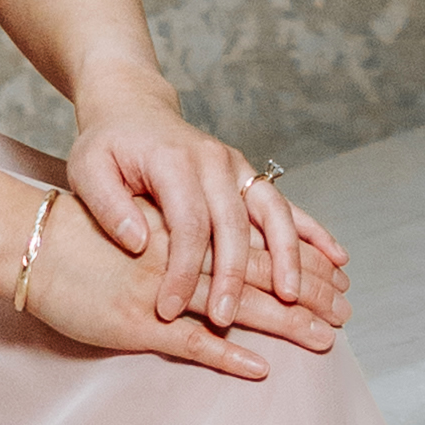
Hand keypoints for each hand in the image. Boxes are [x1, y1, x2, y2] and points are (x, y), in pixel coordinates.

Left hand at [61, 77, 348, 348]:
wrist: (133, 106)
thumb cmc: (106, 144)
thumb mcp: (88, 169)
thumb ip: (109, 206)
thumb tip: (140, 243)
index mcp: (175, 161)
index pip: (187, 222)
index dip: (182, 269)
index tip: (170, 308)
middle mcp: (215, 161)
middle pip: (234, 224)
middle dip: (233, 275)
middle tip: (227, 318)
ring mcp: (238, 168)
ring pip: (273, 214)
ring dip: (287, 256)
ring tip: (295, 297)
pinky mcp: (249, 177)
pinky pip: (286, 206)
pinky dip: (313, 232)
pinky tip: (336, 258)